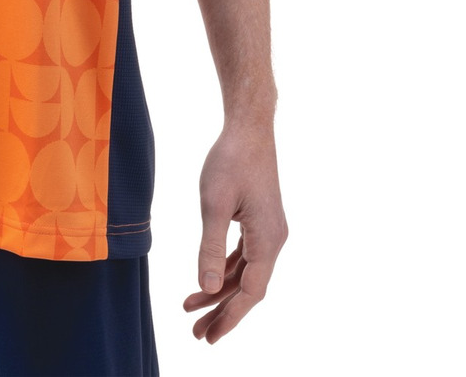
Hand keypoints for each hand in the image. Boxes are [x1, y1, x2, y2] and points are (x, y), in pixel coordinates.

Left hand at [184, 116, 287, 343]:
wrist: (249, 128)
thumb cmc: (231, 161)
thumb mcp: (214, 204)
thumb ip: (210, 247)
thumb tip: (206, 286)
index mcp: (267, 240)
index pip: (250, 291)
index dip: (230, 316)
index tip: (210, 336)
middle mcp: (273, 240)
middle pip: (248, 287)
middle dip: (222, 310)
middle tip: (197, 334)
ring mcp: (268, 231)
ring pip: (244, 272)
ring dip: (220, 290)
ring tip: (191, 308)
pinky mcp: (260, 221)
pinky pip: (243, 255)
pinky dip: (224, 269)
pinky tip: (206, 279)